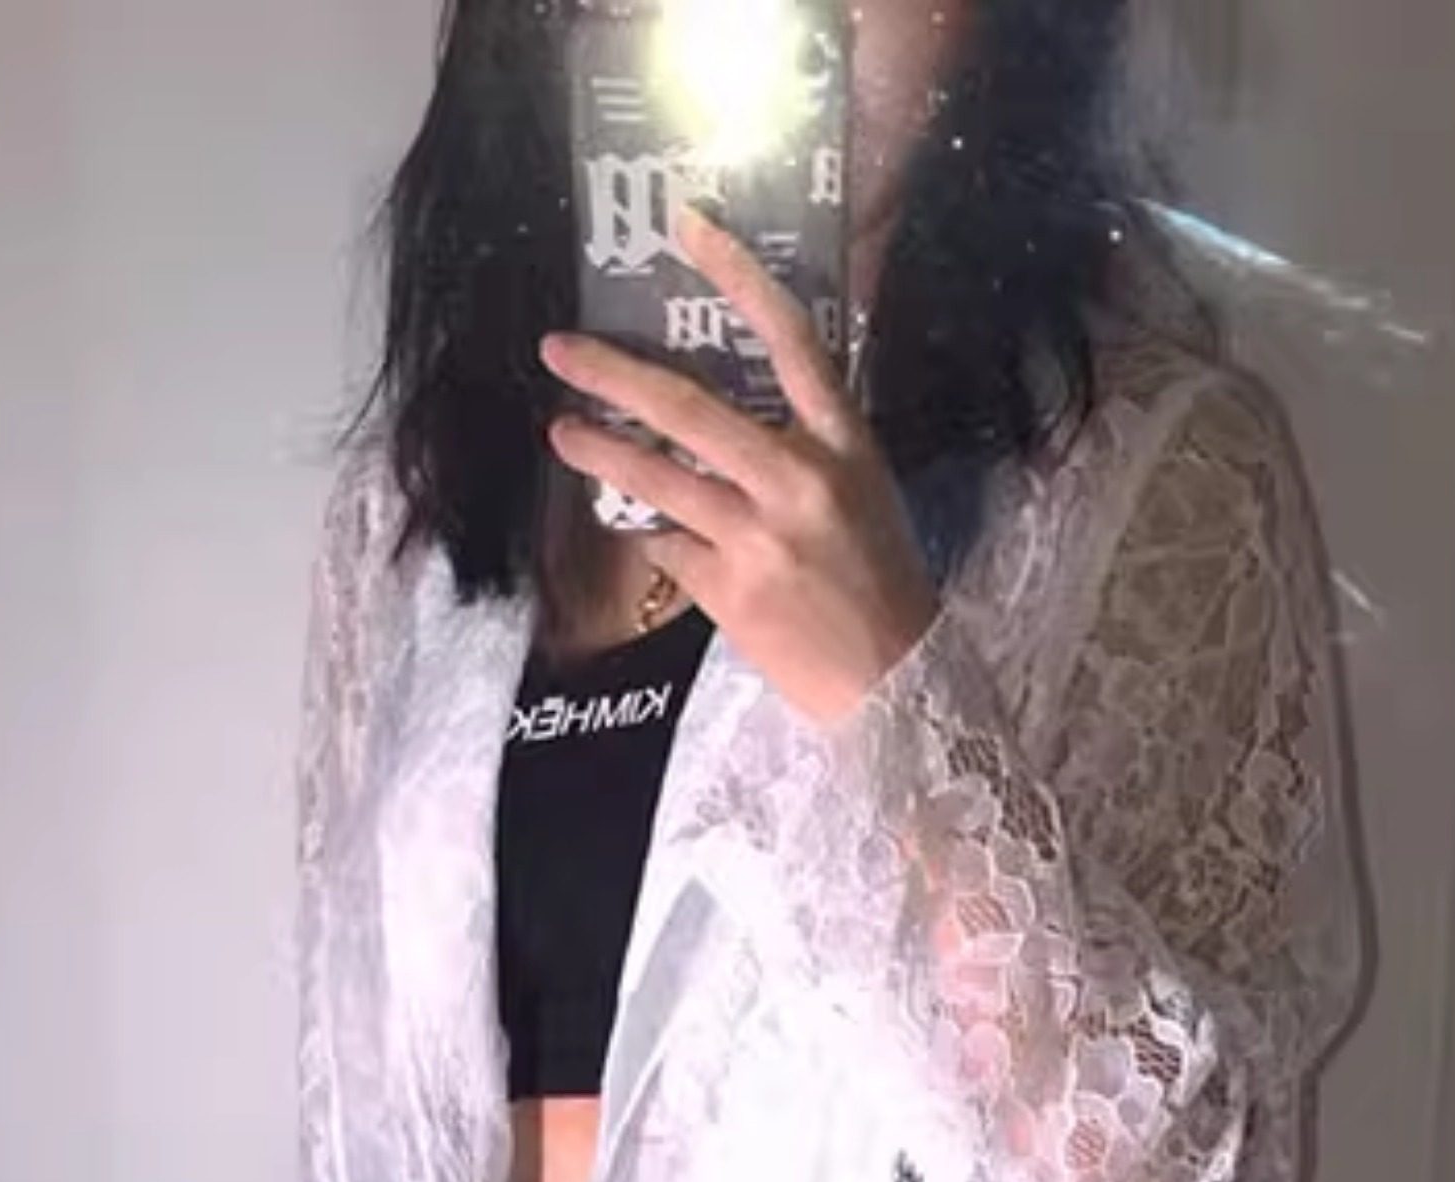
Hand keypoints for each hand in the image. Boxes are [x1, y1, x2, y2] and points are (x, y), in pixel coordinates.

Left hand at [540, 203, 940, 729]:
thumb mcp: (865, 490)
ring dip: (600, 451)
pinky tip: (639, 527)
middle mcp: (798, 480)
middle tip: (559, 349)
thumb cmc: (882, 579)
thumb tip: (735, 401)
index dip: (739, 275)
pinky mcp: (728, 590)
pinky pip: (669, 545)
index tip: (689, 227)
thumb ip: (809, 442)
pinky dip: (651, 534)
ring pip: (658, 478)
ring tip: (561, 430)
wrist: (895, 682)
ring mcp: (758, 537)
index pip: (791, 338)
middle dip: (613, 373)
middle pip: (690, 407)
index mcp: (844, 443)